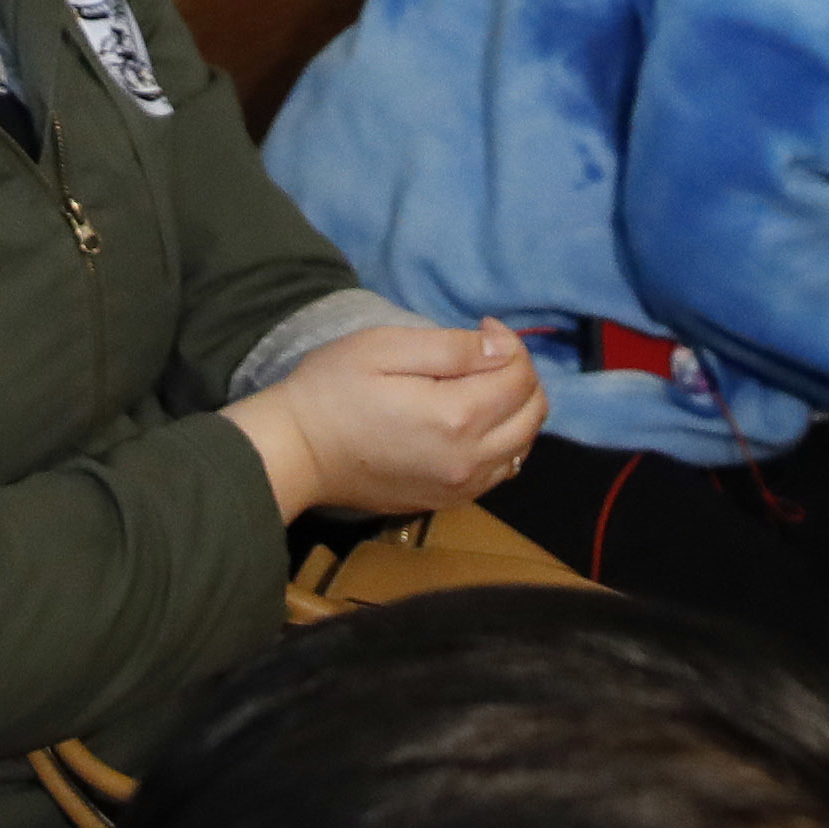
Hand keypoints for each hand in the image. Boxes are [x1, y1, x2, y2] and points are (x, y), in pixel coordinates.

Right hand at [226, 318, 545, 518]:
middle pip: (533, 414)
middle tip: (486, 353)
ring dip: (515, 410)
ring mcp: (460, 487)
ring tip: (481, 386)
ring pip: (522, 445)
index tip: (480, 326)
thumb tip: (501, 349)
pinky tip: (473, 423)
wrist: (296, 452)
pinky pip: (499, 472)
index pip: (519, 376)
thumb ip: (451, 347)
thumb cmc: (332, 390)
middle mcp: (470, 459)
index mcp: (457, 416)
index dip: (509, 343)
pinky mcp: (448, 501)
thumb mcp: (385, 347)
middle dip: (521, 375)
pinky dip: (502, 442)